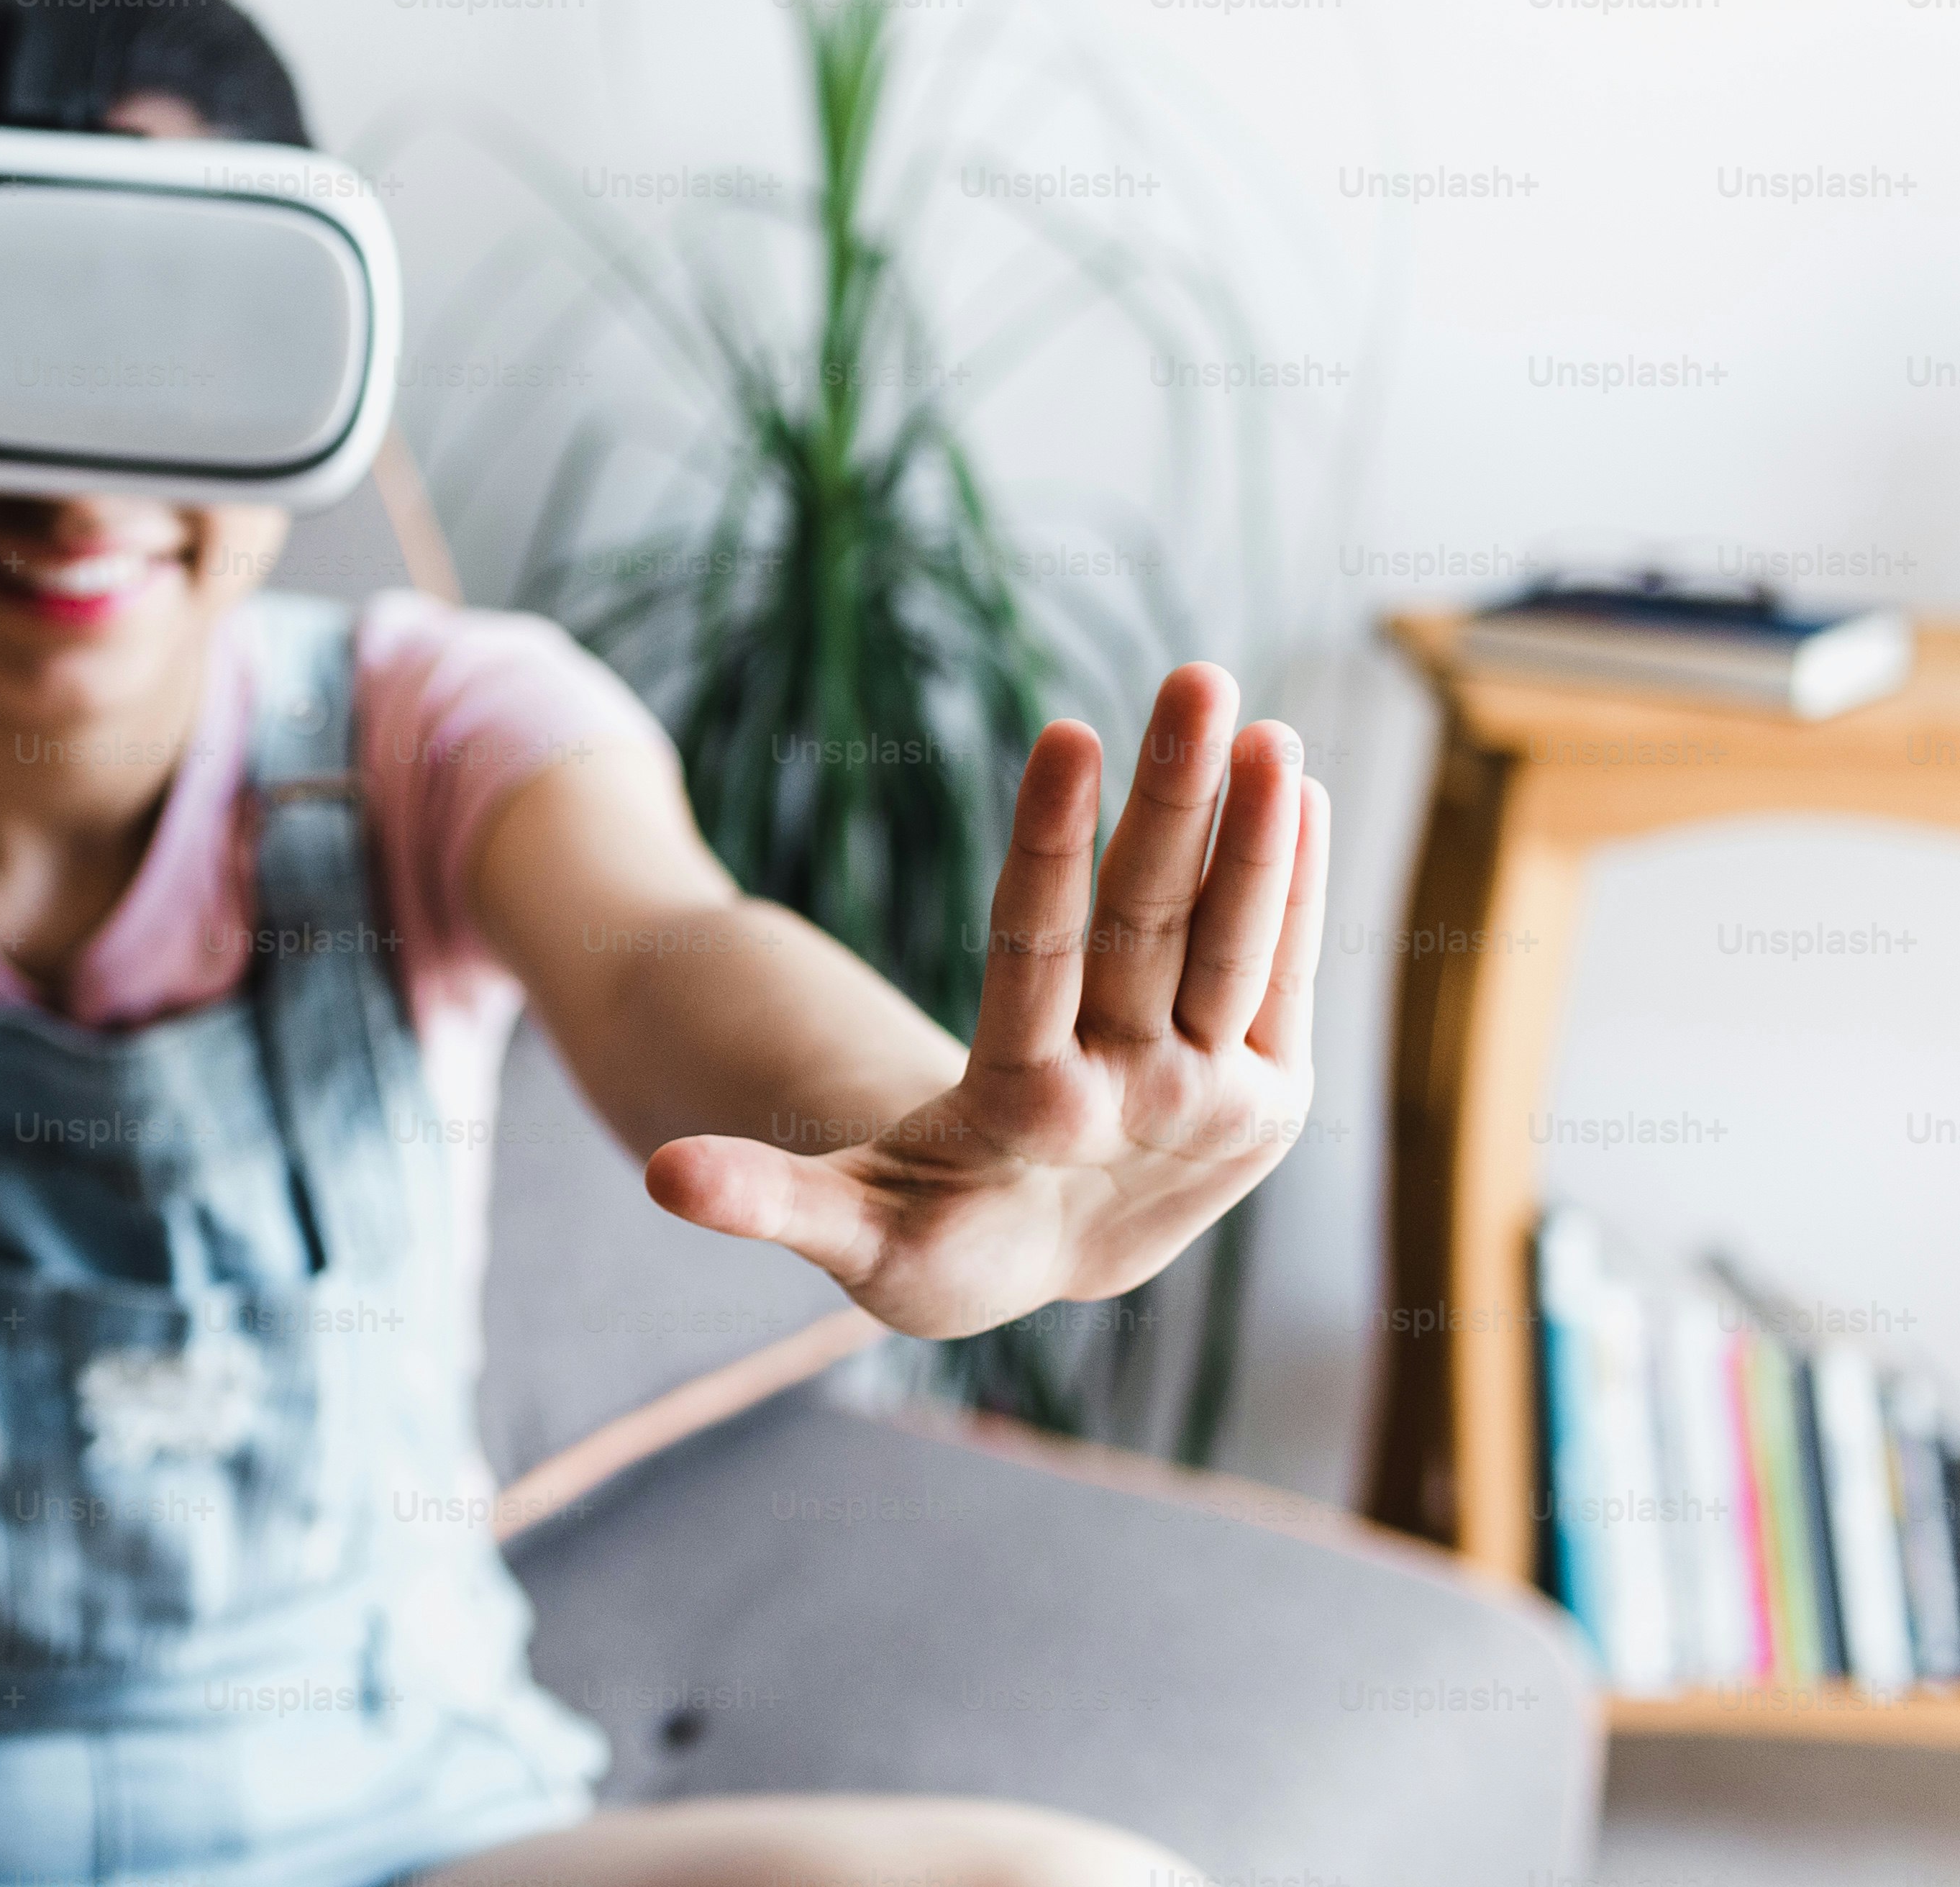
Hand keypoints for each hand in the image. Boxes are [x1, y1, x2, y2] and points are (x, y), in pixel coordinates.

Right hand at [644, 664, 1327, 1338]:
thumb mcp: (847, 1223)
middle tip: (1198, 681)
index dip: (1051, 843)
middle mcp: (1136, 1102)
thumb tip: (660, 1181)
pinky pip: (1287, 974)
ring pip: (1239, 944)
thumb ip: (767, 1198)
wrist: (1053, 1278)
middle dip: (1177, 800)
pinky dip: (1296, 883)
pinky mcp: (1272, 1097)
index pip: (1037, 955)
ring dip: (1258, 830)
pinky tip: (1299, 790)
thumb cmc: (927, 1235)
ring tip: (1270, 725)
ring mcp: (1216, 1101)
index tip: (1067, 735)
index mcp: (1024, 1116)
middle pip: (1154, 928)